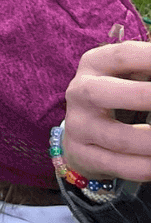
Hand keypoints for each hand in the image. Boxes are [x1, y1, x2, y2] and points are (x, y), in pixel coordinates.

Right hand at [62, 41, 150, 181]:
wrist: (85, 131)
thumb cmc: (120, 95)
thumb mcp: (130, 75)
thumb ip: (149, 71)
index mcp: (94, 64)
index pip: (123, 56)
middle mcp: (80, 92)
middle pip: (102, 93)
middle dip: (144, 96)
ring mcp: (78, 126)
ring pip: (118, 138)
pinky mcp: (83, 154)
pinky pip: (119, 165)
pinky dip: (147, 167)